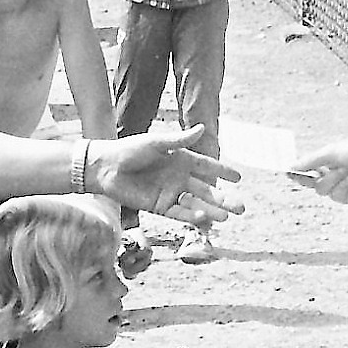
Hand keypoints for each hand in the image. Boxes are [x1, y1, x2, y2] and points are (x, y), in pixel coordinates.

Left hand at [92, 128, 243, 223]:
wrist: (106, 168)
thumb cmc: (129, 150)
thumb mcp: (155, 143)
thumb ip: (179, 140)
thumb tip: (202, 128)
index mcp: (181, 159)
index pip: (206, 166)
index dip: (222, 171)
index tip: (238, 178)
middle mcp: (179, 178)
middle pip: (206, 190)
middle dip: (223, 199)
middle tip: (242, 207)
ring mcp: (170, 193)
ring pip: (195, 204)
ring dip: (211, 210)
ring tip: (227, 217)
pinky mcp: (159, 206)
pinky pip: (179, 212)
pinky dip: (191, 216)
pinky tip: (203, 218)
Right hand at [288, 131, 347, 205]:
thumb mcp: (331, 153)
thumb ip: (311, 161)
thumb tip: (291, 166)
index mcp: (328, 165)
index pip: (308, 172)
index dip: (297, 173)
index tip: (286, 171)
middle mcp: (333, 178)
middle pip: (310, 184)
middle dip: (306, 179)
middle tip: (300, 174)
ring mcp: (341, 189)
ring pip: (322, 190)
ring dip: (332, 178)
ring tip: (346, 169)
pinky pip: (336, 195)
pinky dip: (343, 184)